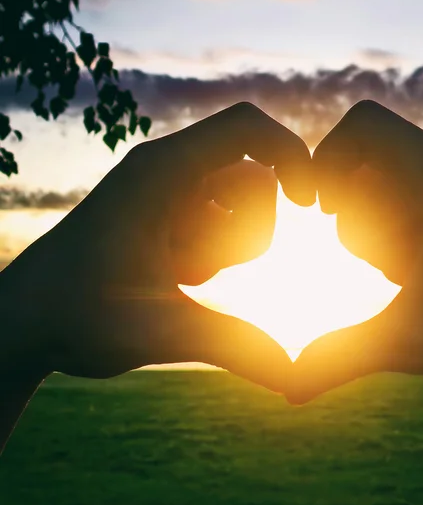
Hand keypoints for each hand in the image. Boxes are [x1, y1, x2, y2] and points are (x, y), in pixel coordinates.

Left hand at [0, 102, 312, 390]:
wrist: (29, 322)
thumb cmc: (78, 317)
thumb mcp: (161, 331)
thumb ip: (234, 346)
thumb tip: (294, 377)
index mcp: (161, 172)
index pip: (245, 127)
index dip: (292, 153)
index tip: (310, 204)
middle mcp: (167, 172)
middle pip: (256, 183)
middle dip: (249, 236)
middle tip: (196, 273)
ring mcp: (170, 196)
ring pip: (242, 209)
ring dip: (230, 249)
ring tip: (179, 276)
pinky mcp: (170, 218)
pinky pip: (222, 225)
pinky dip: (217, 254)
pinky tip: (176, 277)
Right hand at [288, 100, 422, 402]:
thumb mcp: (409, 344)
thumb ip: (340, 359)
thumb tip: (287, 393)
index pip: (364, 125)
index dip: (325, 160)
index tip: (319, 211)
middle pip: (368, 157)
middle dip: (350, 209)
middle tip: (377, 263)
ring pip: (389, 177)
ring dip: (373, 221)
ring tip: (398, 272)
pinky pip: (413, 194)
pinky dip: (395, 226)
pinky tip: (413, 272)